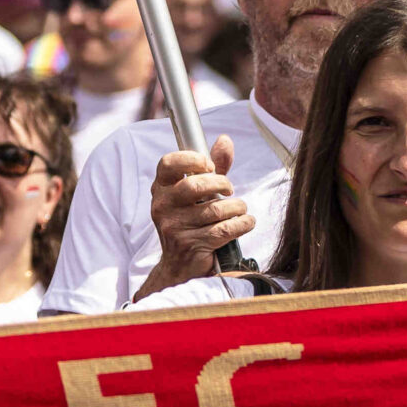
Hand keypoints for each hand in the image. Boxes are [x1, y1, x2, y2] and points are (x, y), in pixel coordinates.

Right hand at [136, 135, 255, 298]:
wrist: (181, 266)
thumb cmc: (192, 223)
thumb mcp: (198, 194)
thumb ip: (212, 168)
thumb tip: (224, 140)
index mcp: (161, 190)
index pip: (168, 163)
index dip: (191, 159)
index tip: (209, 165)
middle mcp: (163, 207)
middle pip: (196, 185)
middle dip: (222, 184)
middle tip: (230, 190)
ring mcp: (174, 227)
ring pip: (216, 209)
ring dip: (237, 208)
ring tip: (240, 211)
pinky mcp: (190, 244)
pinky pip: (225, 229)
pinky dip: (243, 224)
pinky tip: (246, 223)